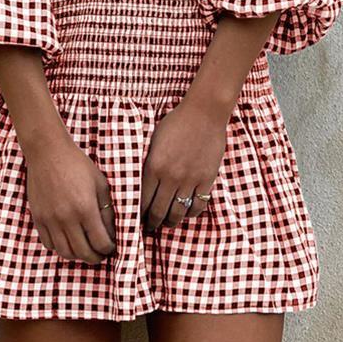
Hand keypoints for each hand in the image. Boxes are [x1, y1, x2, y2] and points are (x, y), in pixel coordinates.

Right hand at [24, 134, 117, 263]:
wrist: (48, 152)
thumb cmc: (77, 164)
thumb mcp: (100, 183)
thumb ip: (107, 209)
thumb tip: (112, 231)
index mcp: (85, 208)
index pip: (101, 242)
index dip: (109, 249)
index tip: (112, 246)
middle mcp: (67, 218)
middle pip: (83, 253)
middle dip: (96, 257)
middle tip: (101, 254)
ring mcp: (50, 220)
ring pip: (65, 252)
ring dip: (78, 256)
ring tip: (85, 250)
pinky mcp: (38, 218)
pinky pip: (49, 243)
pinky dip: (60, 247)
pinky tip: (68, 240)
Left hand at [140, 99, 227, 230]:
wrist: (203, 113)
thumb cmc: (175, 123)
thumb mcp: (154, 141)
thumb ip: (149, 163)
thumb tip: (142, 183)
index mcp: (153, 167)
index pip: (142, 200)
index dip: (138, 214)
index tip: (136, 220)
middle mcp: (170, 177)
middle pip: (158, 210)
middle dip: (152, 222)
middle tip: (149, 228)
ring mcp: (190, 180)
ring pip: (177, 212)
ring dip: (170, 221)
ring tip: (166, 223)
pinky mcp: (206, 179)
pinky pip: (198, 205)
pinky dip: (190, 213)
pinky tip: (186, 213)